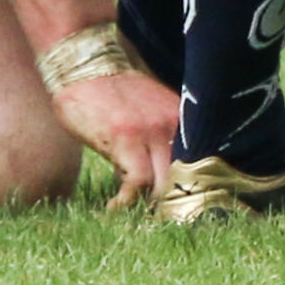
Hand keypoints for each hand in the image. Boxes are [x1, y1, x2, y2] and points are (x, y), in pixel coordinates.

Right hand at [52, 68, 180, 210]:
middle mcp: (172, 125)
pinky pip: (136, 181)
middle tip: (161, 221)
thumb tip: (163, 169)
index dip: (191, 188)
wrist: (86, 63)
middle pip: (187, 176)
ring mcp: (150, 132)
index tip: (185, 208)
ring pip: (165, 182)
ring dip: (152, 205)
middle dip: (176, 203)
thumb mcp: (147, 109)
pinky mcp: (125, 139)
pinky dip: (127, 201)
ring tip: (138, 217)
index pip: (199, 161)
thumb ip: (160, 134)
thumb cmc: (112, 91)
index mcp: (180, 119)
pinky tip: (115, 206)